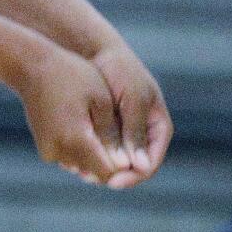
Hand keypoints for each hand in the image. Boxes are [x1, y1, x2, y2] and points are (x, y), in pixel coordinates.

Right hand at [16, 46, 128, 185]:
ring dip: (96, 154)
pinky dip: (82, 149)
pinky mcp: (44, 147)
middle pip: (95, 172)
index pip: (108, 172)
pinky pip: (71, 158)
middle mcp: (58, 151)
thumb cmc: (70, 76)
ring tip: (102, 125)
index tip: (132, 149)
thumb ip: (113, 136)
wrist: (31, 66)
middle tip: (118, 132)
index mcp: (75, 139)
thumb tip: (125, 166)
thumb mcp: (101, 100)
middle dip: (111, 160)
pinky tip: (86, 125)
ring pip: (83, 166)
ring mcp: (48, 150)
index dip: (125, 167)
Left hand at [92, 41, 172, 188]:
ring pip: (114, 160)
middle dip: (112, 175)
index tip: (112, 181)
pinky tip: (73, 159)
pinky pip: (100, 148)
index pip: (150, 163)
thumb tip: (140, 167)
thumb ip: (135, 131)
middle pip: (131, 166)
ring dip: (99, 168)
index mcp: (158, 128)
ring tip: (79, 172)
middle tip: (90, 178)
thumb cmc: (120, 70)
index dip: (133, 177)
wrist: (96, 50)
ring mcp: (123, 131)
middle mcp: (142, 133)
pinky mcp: (105, 127)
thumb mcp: (133, 100)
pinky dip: (89, 154)